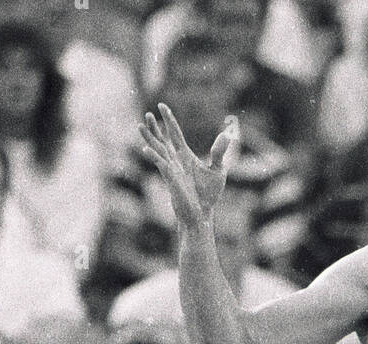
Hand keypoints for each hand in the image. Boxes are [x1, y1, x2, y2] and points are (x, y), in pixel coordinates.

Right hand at [140, 103, 235, 227]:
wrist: (202, 214)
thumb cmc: (208, 195)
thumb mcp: (218, 171)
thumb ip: (219, 152)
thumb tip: (227, 134)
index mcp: (185, 156)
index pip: (175, 133)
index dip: (169, 120)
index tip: (161, 106)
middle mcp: (175, 160)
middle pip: (162, 139)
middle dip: (155, 127)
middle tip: (148, 113)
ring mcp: (171, 169)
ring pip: (157, 149)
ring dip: (149, 138)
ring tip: (140, 125)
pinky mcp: (171, 178)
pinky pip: (160, 165)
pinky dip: (153, 157)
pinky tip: (145, 150)